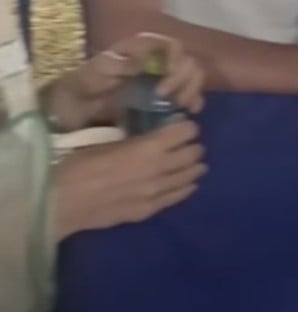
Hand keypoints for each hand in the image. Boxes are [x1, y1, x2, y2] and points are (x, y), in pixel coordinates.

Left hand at [46, 33, 203, 131]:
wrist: (74, 108)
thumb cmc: (84, 85)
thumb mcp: (96, 71)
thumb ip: (119, 64)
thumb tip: (144, 60)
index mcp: (143, 48)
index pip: (171, 45)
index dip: (175, 57)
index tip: (167, 73)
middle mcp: (158, 60)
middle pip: (187, 61)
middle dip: (183, 78)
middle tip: (167, 96)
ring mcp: (164, 78)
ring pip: (193, 76)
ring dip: (191, 89)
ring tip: (179, 105)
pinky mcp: (167, 97)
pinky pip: (190, 94)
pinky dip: (194, 100)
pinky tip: (189, 110)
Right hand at [54, 120, 206, 238]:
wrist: (61, 203)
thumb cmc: (78, 166)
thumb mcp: (108, 142)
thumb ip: (135, 142)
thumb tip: (147, 139)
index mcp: (149, 147)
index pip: (185, 132)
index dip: (188, 128)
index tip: (185, 127)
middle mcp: (160, 168)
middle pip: (193, 154)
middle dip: (194, 147)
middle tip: (190, 145)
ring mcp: (157, 192)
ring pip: (190, 176)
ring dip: (195, 167)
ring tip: (196, 164)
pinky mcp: (149, 210)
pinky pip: (178, 197)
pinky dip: (187, 188)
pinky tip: (190, 185)